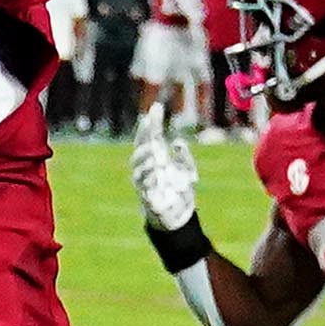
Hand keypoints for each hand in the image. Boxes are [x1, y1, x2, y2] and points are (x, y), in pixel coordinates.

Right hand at [128, 106, 199, 230]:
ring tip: (154, 156)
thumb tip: (177, 141)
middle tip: (153, 134)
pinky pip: (143, 188)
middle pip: (139, 151)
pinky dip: (147, 179)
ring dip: (144, 161)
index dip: (149, 125)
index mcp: (156, 158)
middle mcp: (147, 169)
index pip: (149, 138)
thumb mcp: (187, 169)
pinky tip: (155, 173)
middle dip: (143, 141)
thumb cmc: (180, 190)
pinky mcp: (147, 198)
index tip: (154, 110)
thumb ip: (183, 155)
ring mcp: (145, 183)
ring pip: (137, 169)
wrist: (180, 215)